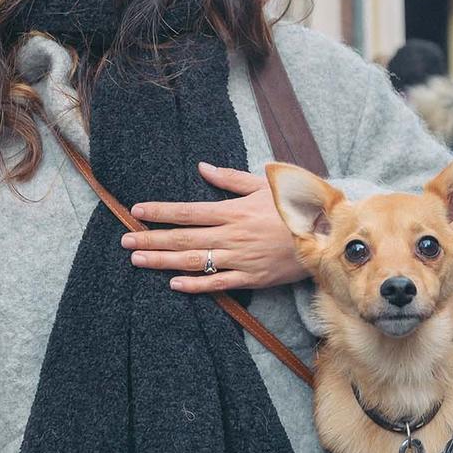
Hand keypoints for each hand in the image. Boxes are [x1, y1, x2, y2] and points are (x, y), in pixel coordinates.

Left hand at [122, 161, 307, 293]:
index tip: (136, 211)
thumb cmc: (296, 205)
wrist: (328, 233)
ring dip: (163, 260)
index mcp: (233, 211)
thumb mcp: (265, 184)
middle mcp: (232, 235)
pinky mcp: (252, 278)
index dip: (160, 211)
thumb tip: (203, 168)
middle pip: (183, 238)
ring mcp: (240, 259)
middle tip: (125, 241)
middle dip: (151, 238)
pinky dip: (195, 285)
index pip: (188, 211)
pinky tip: (173, 283)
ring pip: (194, 261)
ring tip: (138, 259)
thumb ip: (231, 179)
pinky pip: (218, 283)